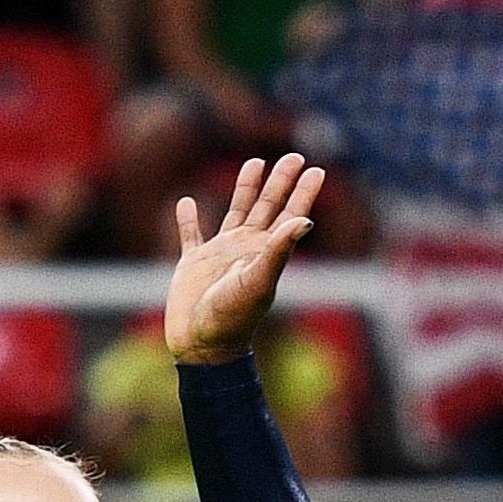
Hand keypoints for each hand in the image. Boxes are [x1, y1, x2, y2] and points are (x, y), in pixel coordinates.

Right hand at [167, 153, 324, 365]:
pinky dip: (188, 219)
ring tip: (255, 163)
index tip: (316, 169)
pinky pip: (190, 235)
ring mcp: (220, 255)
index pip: (290, 215)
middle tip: (294, 156)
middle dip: (281, 182)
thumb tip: (305, 221)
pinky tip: (186, 202)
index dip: (303, 193)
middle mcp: (246, 249)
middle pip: (268, 207)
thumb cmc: (232, 317)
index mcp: (265, 252)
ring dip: (246, 188)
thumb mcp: (259, 281)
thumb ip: (279, 250)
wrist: (202, 345)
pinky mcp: (194, 264)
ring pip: (236, 211)